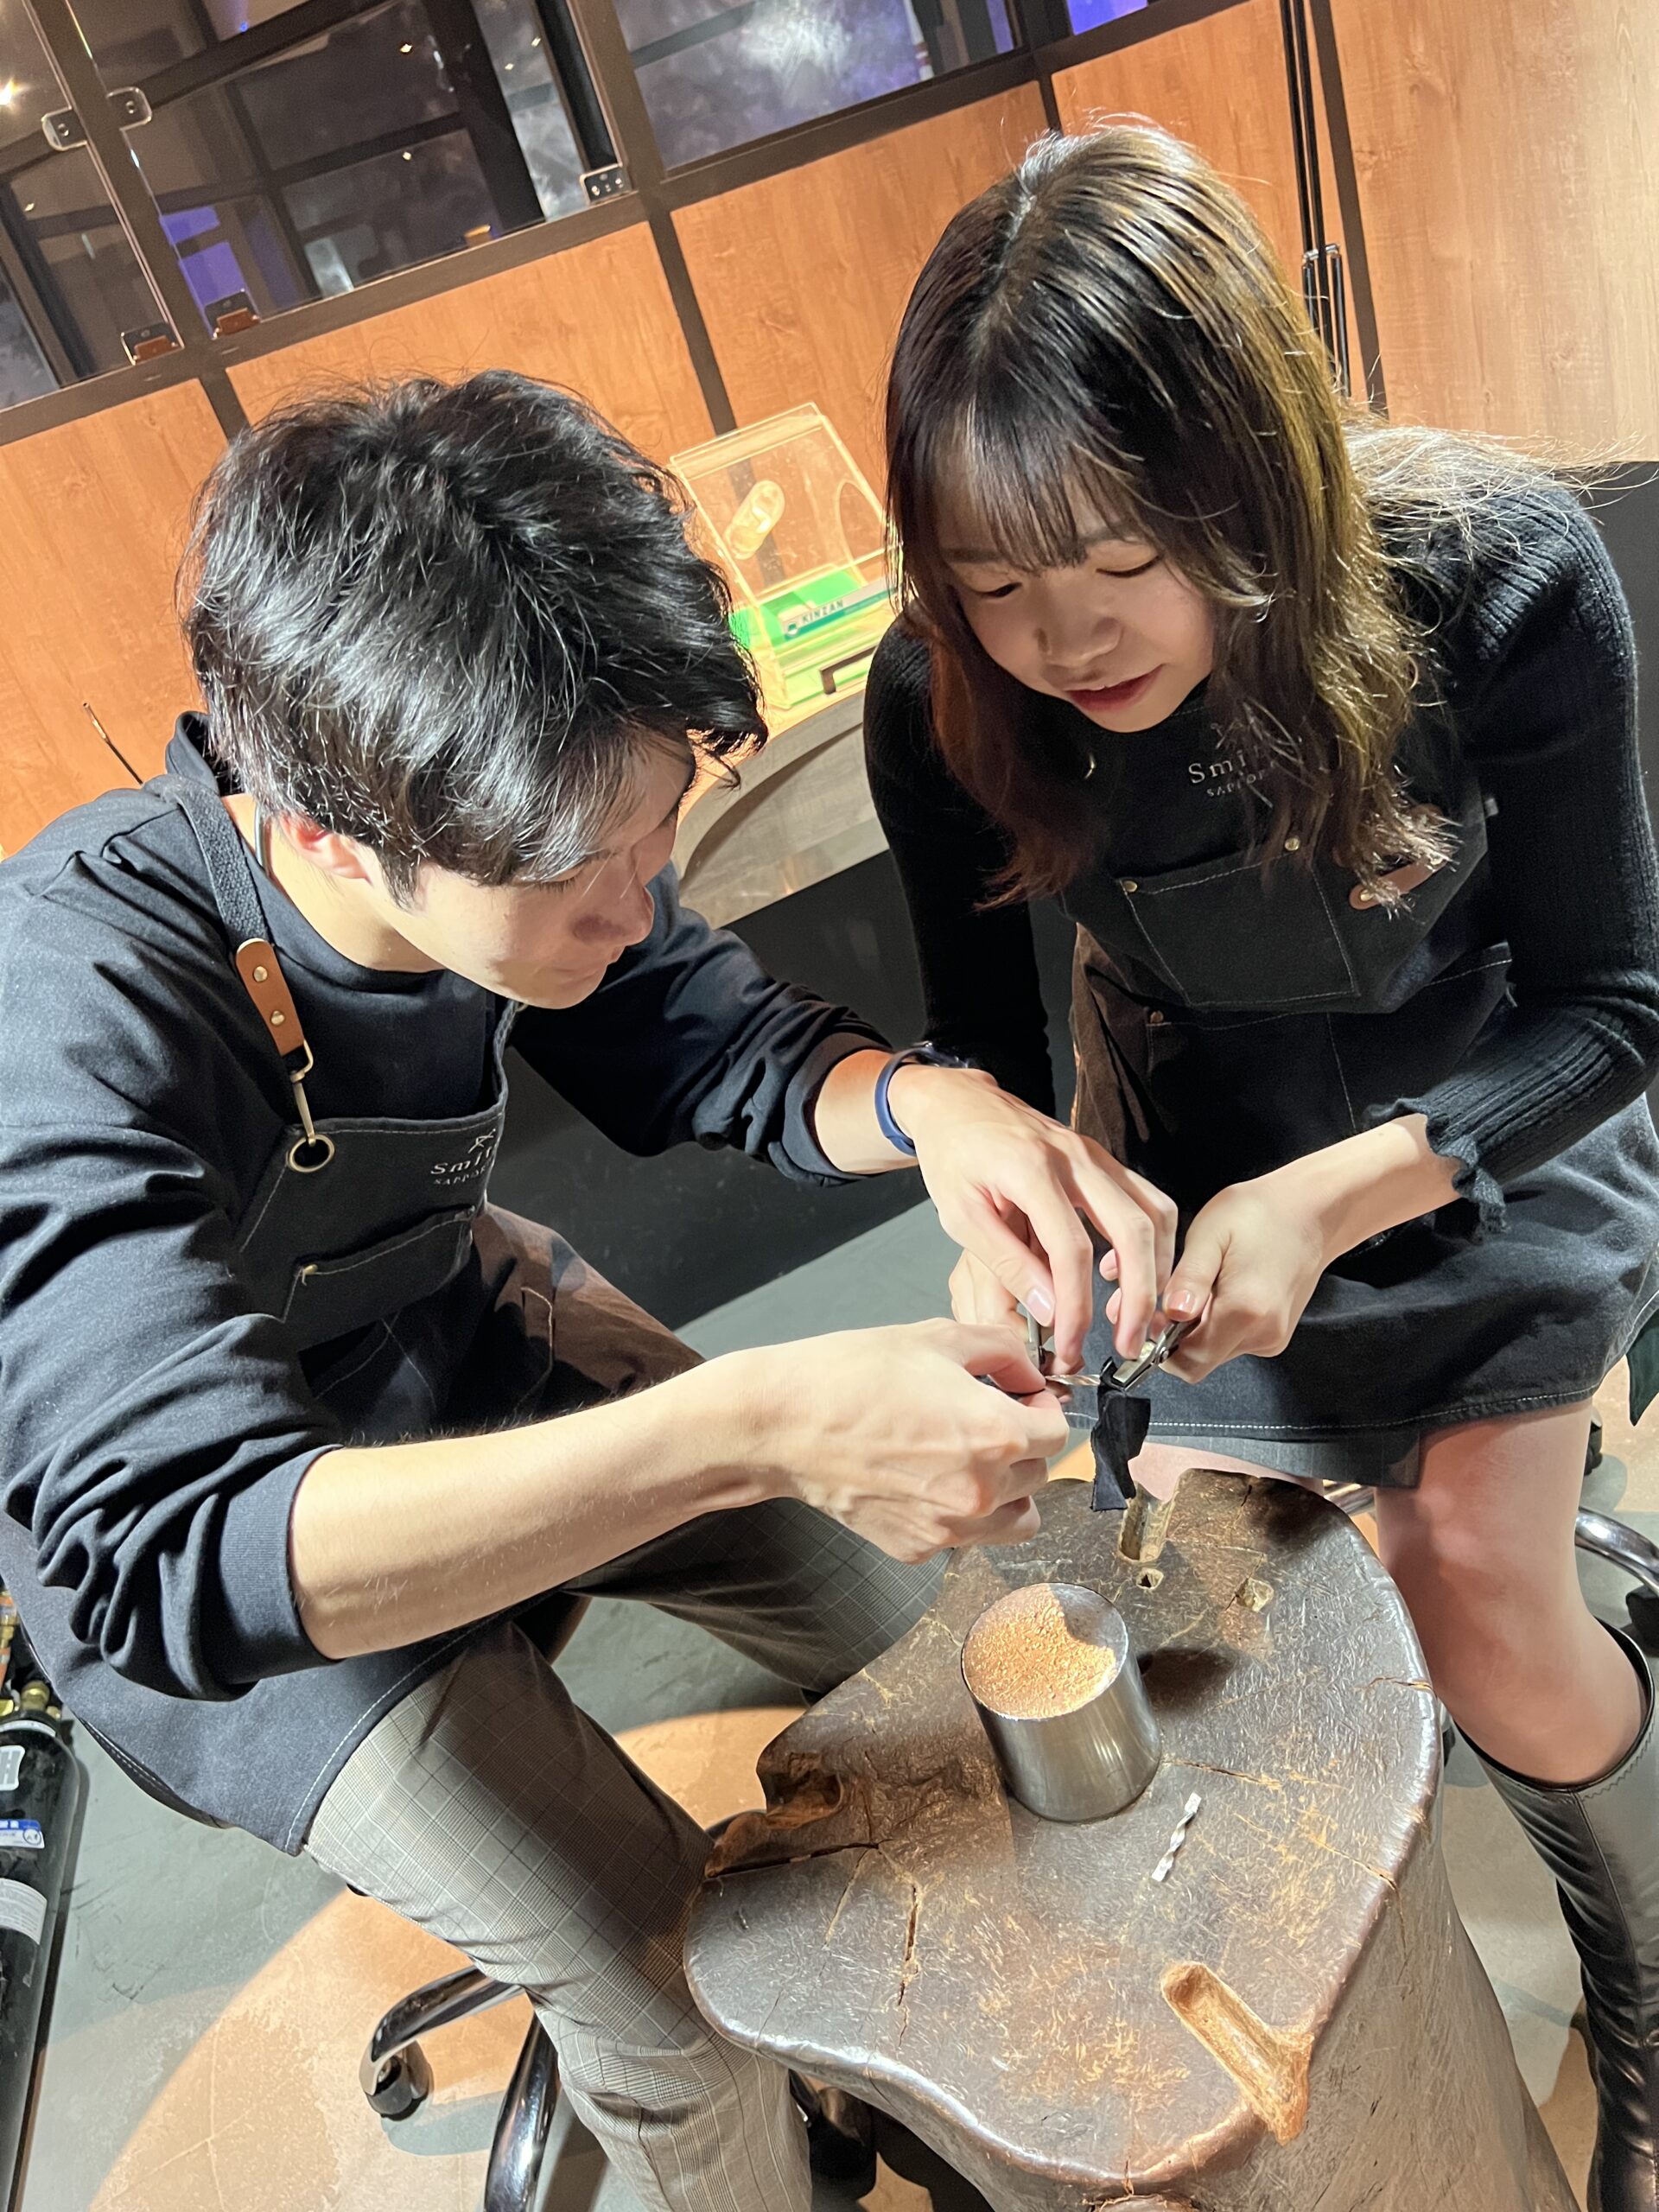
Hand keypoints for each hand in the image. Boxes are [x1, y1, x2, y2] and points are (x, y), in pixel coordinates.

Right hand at [725, 1319, 1069, 1562]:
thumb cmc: (852, 1375)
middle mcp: (982, 1490)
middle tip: (983, 1418)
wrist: (783, 1424)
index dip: (1042, 1409)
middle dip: (1021, 1444)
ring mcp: (950, 1527)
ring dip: (1007, 1489)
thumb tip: (1031, 1377)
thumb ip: (1004, 1353)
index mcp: (997, 1435)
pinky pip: (965, 1535)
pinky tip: (925, 1477)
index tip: (1020, 1398)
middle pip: (1039, 1474)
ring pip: (1016, 1518)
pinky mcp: (918, 1548)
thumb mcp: (938, 1337)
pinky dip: (959, 1511)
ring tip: (967, 1457)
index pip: (1059, 1434)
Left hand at [887, 1065, 1177, 1369]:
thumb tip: (1049, 1312)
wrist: (957, 1104)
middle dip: (1139, 1296)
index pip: (1071, 1250)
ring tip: (1136, 1315)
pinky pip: (1147, 1200)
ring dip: (1156, 1270)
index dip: (1077, 1305)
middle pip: (1133, 1231)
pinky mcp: (1102, 1160)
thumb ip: (1007, 1264)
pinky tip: (1123, 1271)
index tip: (1072, 1344)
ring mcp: (1095, 1156)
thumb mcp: (961, 1216)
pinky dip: (1150, 1242)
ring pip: (1155, 1213)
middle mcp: (1075, 1158)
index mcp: (1031, 1170)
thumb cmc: (952, 1155)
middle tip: (1130, 1344)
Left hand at [1157, 1170, 1329, 1382]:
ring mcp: (1272, 1337)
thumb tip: (1170, 1314)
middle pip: (1200, 1361)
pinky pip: (1232, 1342)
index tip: (1154, 1314)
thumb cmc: (1261, 1214)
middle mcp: (1263, 1333)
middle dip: (1176, 1337)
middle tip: (1176, 1295)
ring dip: (1198, 1329)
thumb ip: (1188, 1278)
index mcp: (1244, 1310)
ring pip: (1215, 1352)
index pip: (1188, 1361)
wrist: (1311, 1212)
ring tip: (1203, 1286)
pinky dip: (1217, 1324)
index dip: (1160, 1344)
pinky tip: (1222, 1291)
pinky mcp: (1275, 1335)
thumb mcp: (1209, 1233)